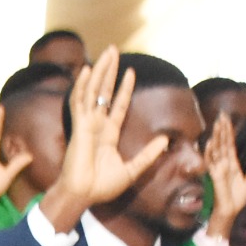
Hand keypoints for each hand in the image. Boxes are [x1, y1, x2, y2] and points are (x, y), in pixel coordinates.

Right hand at [36, 47, 166, 233]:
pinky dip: (82, 86)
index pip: (117, 105)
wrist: (83, 195)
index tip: (131, 72)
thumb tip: (166, 140)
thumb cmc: (102, 188)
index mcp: (107, 134)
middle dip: (109, 71)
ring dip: (100, 71)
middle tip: (114, 50)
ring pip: (93, 91)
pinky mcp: (78, 128)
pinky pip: (79, 102)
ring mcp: (86, 125)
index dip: (124, 88)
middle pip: (104, 92)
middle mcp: (96, 125)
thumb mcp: (132, 170)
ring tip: (107, 53)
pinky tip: (86, 70)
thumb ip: (148, 155)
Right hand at [201, 111, 245, 245]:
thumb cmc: (236, 200)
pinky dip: (209, 152)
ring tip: (217, 123)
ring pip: (217, 149)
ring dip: (217, 136)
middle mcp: (224, 164)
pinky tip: (210, 142)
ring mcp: (218, 169)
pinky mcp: (215, 176)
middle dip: (222, 129)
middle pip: (222, 143)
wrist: (230, 212)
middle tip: (222, 114)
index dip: (228, 132)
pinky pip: (211, 163)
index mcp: (232, 164)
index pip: (229, 144)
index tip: (227, 120)